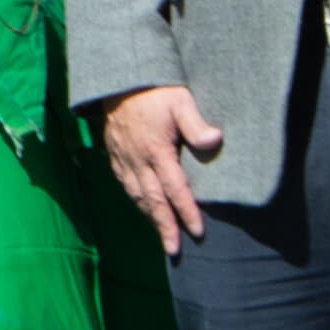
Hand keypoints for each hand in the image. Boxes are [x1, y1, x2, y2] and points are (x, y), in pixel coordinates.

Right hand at [100, 84, 222, 254]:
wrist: (118, 78)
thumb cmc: (155, 89)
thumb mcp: (180, 100)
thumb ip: (196, 124)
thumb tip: (215, 141)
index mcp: (156, 150)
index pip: (175, 190)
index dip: (187, 213)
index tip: (198, 232)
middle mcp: (138, 160)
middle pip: (154, 201)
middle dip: (165, 228)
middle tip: (174, 251)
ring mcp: (124, 159)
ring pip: (137, 196)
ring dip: (150, 218)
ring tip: (161, 236)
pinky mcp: (114, 154)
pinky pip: (125, 185)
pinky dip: (136, 201)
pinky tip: (142, 207)